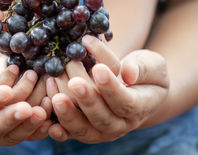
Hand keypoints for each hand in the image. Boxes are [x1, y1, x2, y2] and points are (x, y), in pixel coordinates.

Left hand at [46, 35, 168, 142]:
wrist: (136, 90)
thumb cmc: (144, 73)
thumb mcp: (152, 65)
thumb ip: (142, 68)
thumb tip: (128, 72)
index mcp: (138, 108)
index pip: (125, 101)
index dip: (111, 87)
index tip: (99, 69)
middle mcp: (119, 124)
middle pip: (101, 118)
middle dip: (87, 100)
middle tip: (74, 81)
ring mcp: (100, 130)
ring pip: (82, 127)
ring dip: (66, 110)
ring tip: (54, 84)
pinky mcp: (83, 129)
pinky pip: (68, 132)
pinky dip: (57, 126)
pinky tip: (45, 114)